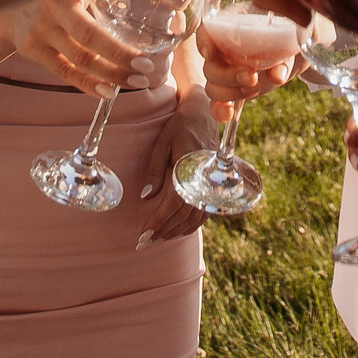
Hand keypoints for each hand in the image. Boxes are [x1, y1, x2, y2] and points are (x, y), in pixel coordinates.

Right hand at [3, 0, 166, 98]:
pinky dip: (87, 84)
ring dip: (110, 73)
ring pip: (79, 57)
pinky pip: (64, 71)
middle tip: (149, 67)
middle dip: (119, 53)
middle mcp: (54, 3)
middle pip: (88, 33)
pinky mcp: (34, 49)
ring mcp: (41, 28)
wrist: (10, 7)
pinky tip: (109, 92)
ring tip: (139, 81)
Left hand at [134, 93, 222, 247]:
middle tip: (145, 242)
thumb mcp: (162, 145)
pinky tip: (177, 230)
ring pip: (195, 217)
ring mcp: (210, 184)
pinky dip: (190, 225)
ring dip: (176, 231)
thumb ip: (155, 171)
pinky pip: (204, 213)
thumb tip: (145, 197)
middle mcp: (203, 179)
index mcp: (189, 168)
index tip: (144, 233)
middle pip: (184, 215)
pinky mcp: (213, 187)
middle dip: (164, 231)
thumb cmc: (179, 128)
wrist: (203, 115)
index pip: (174, 203)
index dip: (159, 220)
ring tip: (158, 239)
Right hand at [197, 24, 296, 115]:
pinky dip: (219, 111)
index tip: (211, 53)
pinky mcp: (232, 91)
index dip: (204, 42)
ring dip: (231, 92)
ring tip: (255, 87)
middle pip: (210, 67)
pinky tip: (228, 113)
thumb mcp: (284, 36)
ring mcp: (224, 73)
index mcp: (228, 27)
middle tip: (252, 77)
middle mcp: (221, 51)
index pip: (206, 32)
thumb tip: (277, 76)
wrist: (289, 46)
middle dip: (229, 75)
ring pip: (213, 87)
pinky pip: (217, 104)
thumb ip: (281, 51)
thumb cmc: (282, 32)